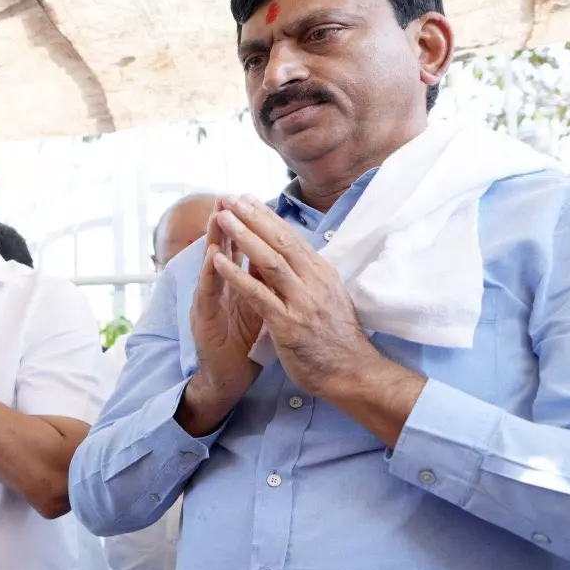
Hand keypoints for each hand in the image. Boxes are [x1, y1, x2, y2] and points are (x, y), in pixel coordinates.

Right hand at [178, 203, 263, 431]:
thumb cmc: (244, 345)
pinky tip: (214, 256)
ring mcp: (210, 302)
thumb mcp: (260, 307)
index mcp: (237, 284)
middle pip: (224, 248)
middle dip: (229, 222)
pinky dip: (211, 274)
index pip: (242, 248)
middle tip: (230, 195)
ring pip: (212, 265)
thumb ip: (264, 283)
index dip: (247, 225)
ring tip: (218, 214)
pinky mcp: (204, 320)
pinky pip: (209, 293)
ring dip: (215, 239)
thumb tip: (278, 259)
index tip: (253, 200)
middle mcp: (220, 289)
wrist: (229, 379)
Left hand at [209, 196, 387, 399]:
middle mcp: (313, 281)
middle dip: (253, 217)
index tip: (248, 199)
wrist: (351, 373)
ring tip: (222, 218)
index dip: (268, 217)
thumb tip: (296, 257)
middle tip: (231, 197)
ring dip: (243, 236)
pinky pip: (258, 294)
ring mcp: (301, 301)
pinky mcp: (287, 323)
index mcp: (322, 274)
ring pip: (269, 261)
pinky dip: (237, 275)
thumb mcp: (327, 299)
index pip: (291, 238)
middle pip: (280, 241)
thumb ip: (310, 278)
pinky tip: (218, 261)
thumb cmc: (336, 339)